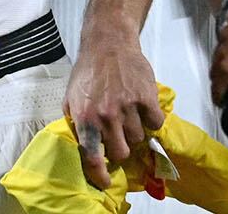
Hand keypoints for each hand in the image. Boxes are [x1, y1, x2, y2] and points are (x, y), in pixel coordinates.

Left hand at [65, 29, 163, 187]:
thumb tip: (83, 147)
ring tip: (127, 115)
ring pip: (139, 139)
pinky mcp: (147, 99)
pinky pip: (156, 124)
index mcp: (84, 117)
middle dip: (120, 149)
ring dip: (135, 132)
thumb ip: (76, 122)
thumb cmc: (88, 72)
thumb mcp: (71, 97)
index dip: (99, 174)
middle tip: (118, 137)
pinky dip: (151, 120)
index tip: (105, 182)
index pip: (91, 156)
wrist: (108, 45)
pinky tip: (142, 108)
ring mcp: (127, 108)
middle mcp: (106, 116)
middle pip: (121, 152)